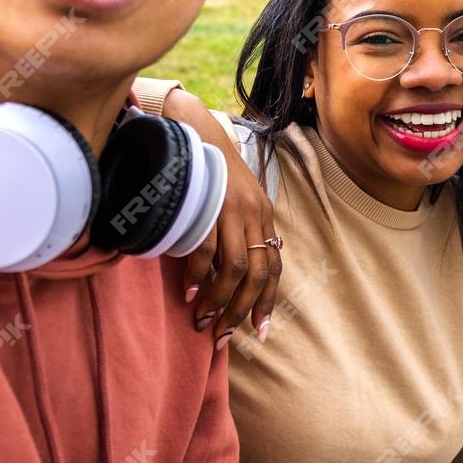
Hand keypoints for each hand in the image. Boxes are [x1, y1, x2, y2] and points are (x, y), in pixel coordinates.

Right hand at [164, 88, 280, 346]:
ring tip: (203, 322)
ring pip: (235, 268)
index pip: (273, 265)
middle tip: (222, 336)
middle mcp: (254, 213)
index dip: (266, 301)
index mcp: (263, 214)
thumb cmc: (207, 167)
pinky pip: (208, 250)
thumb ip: (236, 229)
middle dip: (242, 310)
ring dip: (220, 301)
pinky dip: (200, 276)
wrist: (191, 125)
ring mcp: (233, 209)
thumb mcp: (232, 198)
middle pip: (257, 274)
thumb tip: (225, 273)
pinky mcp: (210, 204)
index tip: (258, 332)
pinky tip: (190, 293)